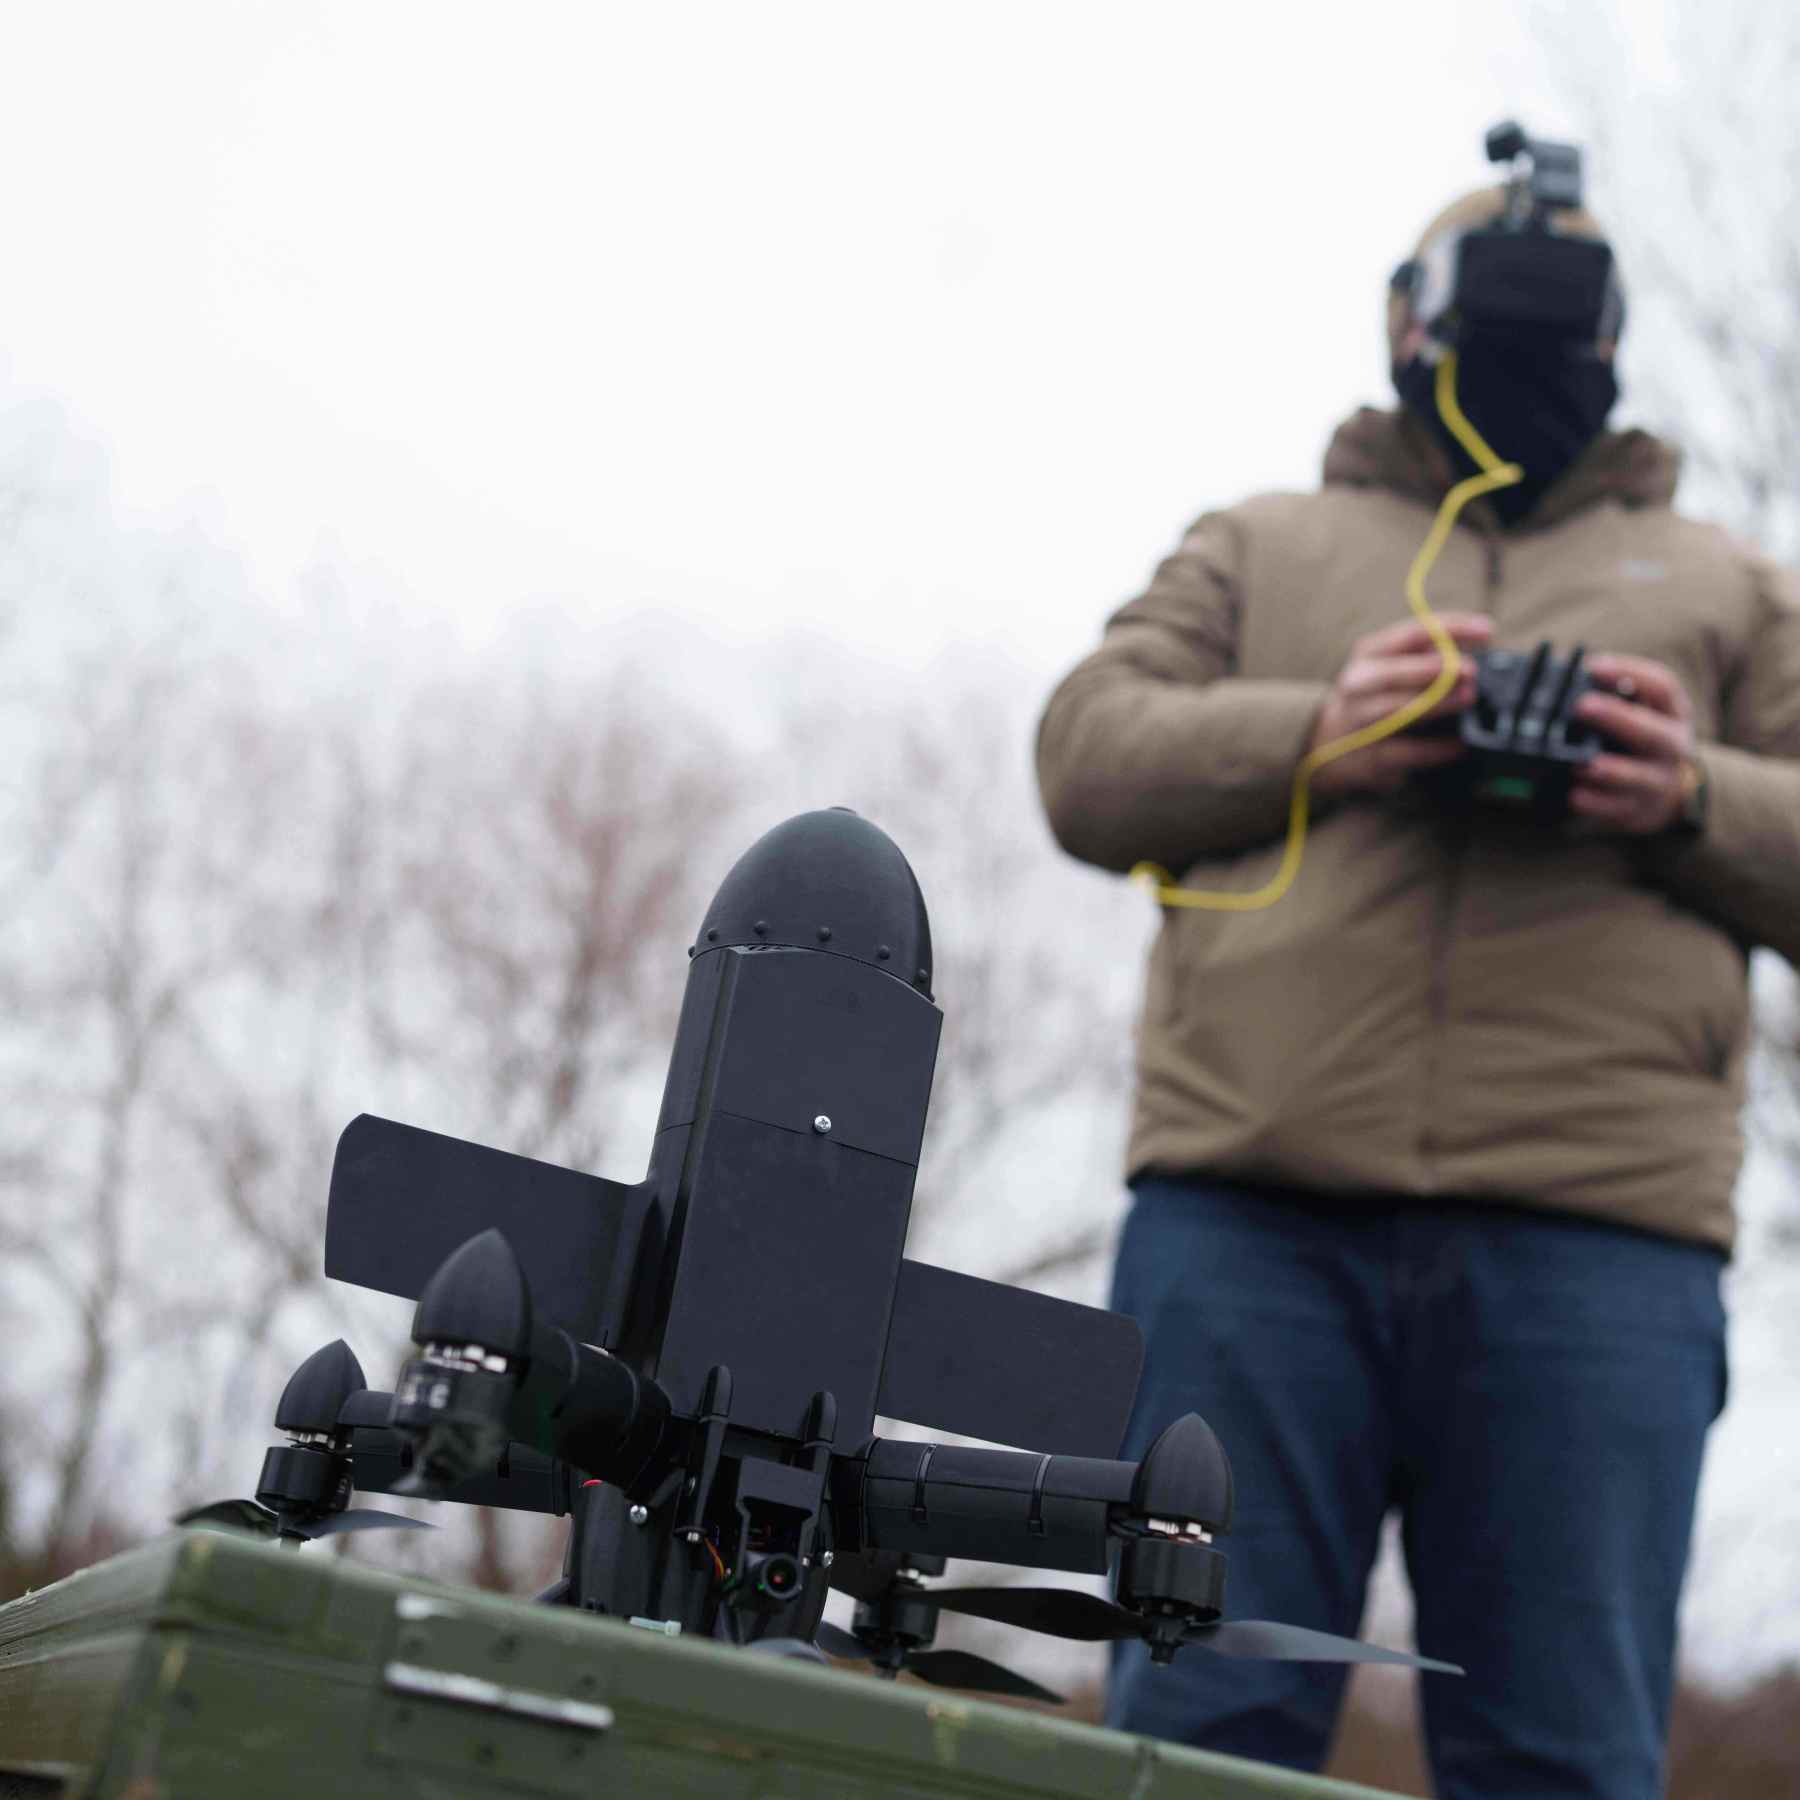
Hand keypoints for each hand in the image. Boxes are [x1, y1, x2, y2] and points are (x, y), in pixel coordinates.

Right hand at [1308, 614, 1493, 798]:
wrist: (1325, 742)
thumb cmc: (1374, 696)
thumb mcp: (1390, 665)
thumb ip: (1426, 654)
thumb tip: (1476, 648)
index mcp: (1369, 653)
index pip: (1413, 633)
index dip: (1452, 629)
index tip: (1487, 630)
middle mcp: (1358, 684)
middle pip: (1395, 673)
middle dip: (1436, 669)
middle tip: (1471, 669)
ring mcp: (1359, 721)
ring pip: (1397, 711)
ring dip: (1436, 703)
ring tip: (1468, 698)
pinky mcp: (1368, 757)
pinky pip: (1405, 752)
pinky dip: (1435, 749)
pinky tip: (1458, 744)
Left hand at [1570, 654, 1697, 834]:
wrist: (1673, 792)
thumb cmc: (1645, 740)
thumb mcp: (1644, 712)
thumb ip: (1615, 697)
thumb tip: (1565, 677)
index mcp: (1673, 713)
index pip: (1662, 687)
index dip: (1630, 672)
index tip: (1593, 666)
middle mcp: (1672, 747)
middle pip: (1652, 732)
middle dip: (1617, 718)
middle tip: (1583, 706)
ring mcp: (1658, 781)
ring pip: (1638, 777)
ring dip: (1609, 770)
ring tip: (1583, 763)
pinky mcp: (1641, 810)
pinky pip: (1618, 809)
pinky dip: (1596, 803)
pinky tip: (1576, 796)